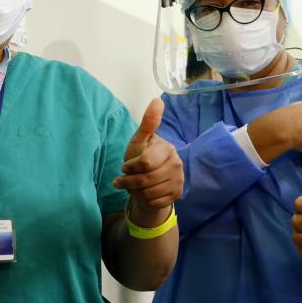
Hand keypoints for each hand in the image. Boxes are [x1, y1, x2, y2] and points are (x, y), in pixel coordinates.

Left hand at [112, 99, 183, 226]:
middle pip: (145, 180)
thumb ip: (148, 123)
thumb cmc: (141, 157)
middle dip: (128, 182)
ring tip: (132, 186)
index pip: (145, 163)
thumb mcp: (140, 140)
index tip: (125, 167)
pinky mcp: (177, 195)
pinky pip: (154, 202)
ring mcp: (179, 181)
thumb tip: (157, 100)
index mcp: (167, 149)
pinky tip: (142, 194)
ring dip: (134, 191)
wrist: (149, 180)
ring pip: (148, 193)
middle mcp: (177, 164)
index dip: (130, 167)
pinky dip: (143, 200)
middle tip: (123, 180)